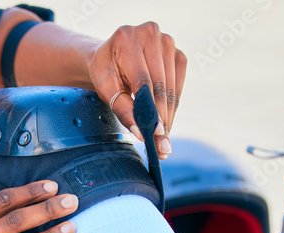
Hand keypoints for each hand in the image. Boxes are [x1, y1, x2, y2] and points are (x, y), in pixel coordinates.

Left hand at [88, 22, 186, 159]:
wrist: (111, 56)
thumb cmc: (105, 72)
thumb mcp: (106, 89)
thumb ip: (123, 109)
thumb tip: (142, 132)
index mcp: (126, 38)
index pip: (143, 81)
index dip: (151, 110)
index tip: (156, 134)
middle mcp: (150, 33)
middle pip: (160, 85)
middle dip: (161, 119)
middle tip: (161, 147)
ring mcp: (168, 42)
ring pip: (171, 88)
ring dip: (169, 117)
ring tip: (163, 142)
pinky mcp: (178, 54)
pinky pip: (179, 85)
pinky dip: (173, 107)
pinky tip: (166, 123)